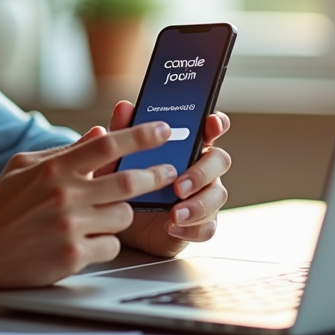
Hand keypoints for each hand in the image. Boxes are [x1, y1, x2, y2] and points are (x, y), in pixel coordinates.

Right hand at [0, 120, 178, 288]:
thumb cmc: (0, 208)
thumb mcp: (25, 167)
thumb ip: (65, 151)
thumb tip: (99, 134)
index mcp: (54, 169)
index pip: (108, 145)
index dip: (141, 135)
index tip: (164, 130)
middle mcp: (64, 195)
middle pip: (128, 182)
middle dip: (155, 175)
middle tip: (169, 172)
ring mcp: (69, 227)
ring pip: (123, 216)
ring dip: (120, 215)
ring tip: (101, 216)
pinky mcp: (71, 256)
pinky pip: (110, 246)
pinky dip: (105, 243)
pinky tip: (87, 241)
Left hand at [99, 101, 231, 257]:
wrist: (114, 222)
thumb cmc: (122, 182)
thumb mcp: (115, 157)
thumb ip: (122, 133)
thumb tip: (124, 107)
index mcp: (185, 145)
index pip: (209, 127)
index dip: (216, 122)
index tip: (212, 122)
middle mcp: (199, 167)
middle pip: (219, 160)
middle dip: (202, 172)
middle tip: (178, 185)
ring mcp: (203, 195)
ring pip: (218, 195)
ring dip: (199, 204)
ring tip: (174, 213)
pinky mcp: (199, 223)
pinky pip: (208, 226)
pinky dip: (192, 228)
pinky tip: (172, 227)